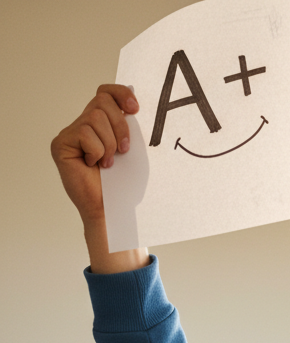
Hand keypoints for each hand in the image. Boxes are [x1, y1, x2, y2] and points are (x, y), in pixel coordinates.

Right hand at [50, 85, 148, 271]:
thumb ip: (128, 128)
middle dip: (120, 126)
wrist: (112, 210)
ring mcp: (70, 134)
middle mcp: (83, 125)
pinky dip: (97, 151)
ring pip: (95, 117)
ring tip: (107, 163)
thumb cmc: (124, 185)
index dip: (120, 93)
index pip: (105, 93)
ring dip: (109, 144)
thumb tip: (134, 105)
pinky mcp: (61, 144)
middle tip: (124, 151)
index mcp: (101, 125)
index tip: (135, 108)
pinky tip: (94, 166)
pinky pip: (85, 134)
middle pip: (102, 102)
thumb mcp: (132, 152)